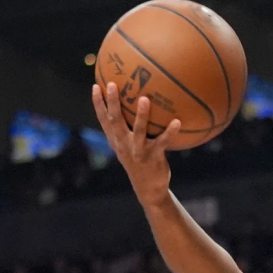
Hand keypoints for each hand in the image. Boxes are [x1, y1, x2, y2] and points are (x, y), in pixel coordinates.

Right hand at [91, 82, 181, 206]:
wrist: (148, 188)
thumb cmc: (140, 161)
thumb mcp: (129, 146)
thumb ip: (128, 129)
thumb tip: (135, 104)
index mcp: (116, 141)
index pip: (103, 120)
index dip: (98, 104)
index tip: (95, 86)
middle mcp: (124, 144)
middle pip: (115, 121)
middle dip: (112, 102)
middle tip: (113, 85)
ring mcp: (138, 151)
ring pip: (138, 131)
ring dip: (141, 115)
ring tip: (144, 99)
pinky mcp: (153, 157)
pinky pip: (163, 142)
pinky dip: (170, 132)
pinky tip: (177, 121)